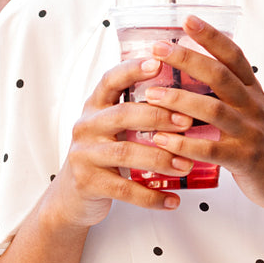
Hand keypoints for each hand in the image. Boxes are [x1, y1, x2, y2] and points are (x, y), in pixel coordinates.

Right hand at [45, 57, 199, 227]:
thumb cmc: (105, 153)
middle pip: (123, 114)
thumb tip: (192, 95)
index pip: (111, 80)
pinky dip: (151, 197)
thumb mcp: (115, 127)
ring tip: (187, 165)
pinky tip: (173, 200)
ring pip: (126, 152)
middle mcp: (87, 125)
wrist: (71, 196)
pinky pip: (124, 189)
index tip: (158, 62)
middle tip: (188, 122)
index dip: (133, 69)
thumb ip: (140, 110)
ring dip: (161, 159)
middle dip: (159, 116)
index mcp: (96, 105)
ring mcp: (84, 155)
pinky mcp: (86, 183)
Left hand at [141, 17, 263, 214]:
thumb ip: (229, 93)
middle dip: (187, 59)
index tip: (188, 20)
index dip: (211, 36)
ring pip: (213, 110)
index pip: (234, 55)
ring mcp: (250, 132)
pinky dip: (183, 144)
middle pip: (220, 75)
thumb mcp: (253, 111)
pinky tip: (161, 140)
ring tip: (150, 94)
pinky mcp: (244, 159)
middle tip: (158, 49)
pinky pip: (211, 149)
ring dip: (179, 100)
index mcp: (253, 92)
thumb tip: (193, 71)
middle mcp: (253, 107)